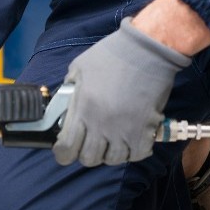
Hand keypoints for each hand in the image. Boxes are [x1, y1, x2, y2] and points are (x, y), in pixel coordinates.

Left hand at [52, 17, 190, 166]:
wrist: (147, 49)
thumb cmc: (110, 55)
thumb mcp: (78, 69)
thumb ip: (69, 91)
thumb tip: (62, 106)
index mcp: (82, 109)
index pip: (67, 148)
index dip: (63, 154)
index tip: (64, 151)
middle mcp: (101, 124)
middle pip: (89, 158)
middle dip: (86, 154)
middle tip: (90, 144)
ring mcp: (124, 129)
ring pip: (113, 160)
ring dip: (109, 154)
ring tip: (110, 142)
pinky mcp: (145, 129)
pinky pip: (137, 155)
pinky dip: (132, 152)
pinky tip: (130, 142)